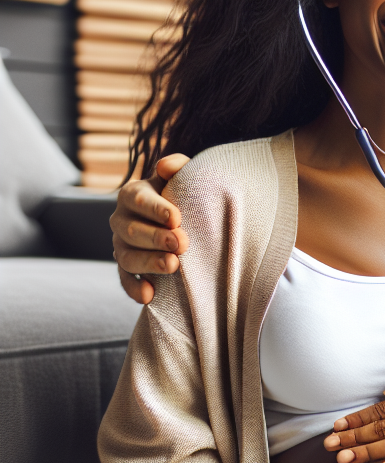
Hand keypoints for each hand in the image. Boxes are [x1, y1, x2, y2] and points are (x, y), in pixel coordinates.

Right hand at [110, 154, 190, 303]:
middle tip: (182, 243)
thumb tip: (167, 166)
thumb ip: (177, 167)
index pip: (138, 199)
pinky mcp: (126, 268)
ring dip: (149, 262)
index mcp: (133, 194)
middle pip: (132, 230)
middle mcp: (121, 219)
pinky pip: (125, 280)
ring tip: (174, 265)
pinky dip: (135, 288)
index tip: (177, 218)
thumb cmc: (184, 194)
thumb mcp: (182, 177)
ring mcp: (121, 245)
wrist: (184, 220)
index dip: (156, 209)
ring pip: (127, 256)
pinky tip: (149, 296)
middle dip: (157, 237)